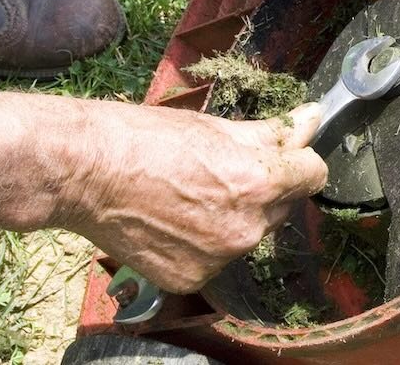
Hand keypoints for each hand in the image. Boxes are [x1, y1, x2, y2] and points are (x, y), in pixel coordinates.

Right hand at [62, 103, 326, 293]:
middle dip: (262, 189)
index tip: (284, 156)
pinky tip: (171, 221)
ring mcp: (219, 258)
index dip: (299, 161)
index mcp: (259, 183)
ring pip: (247, 234)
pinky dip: (200, 244)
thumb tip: (312, 120)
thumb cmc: (145, 139)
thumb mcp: (217, 126)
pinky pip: (214, 259)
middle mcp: (247, 227)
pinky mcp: (191, 279)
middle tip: (219, 171)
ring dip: (232, 218)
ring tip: (187, 194)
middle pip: (280, 206)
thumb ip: (272, 133)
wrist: (85, 173)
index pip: (314, 175)